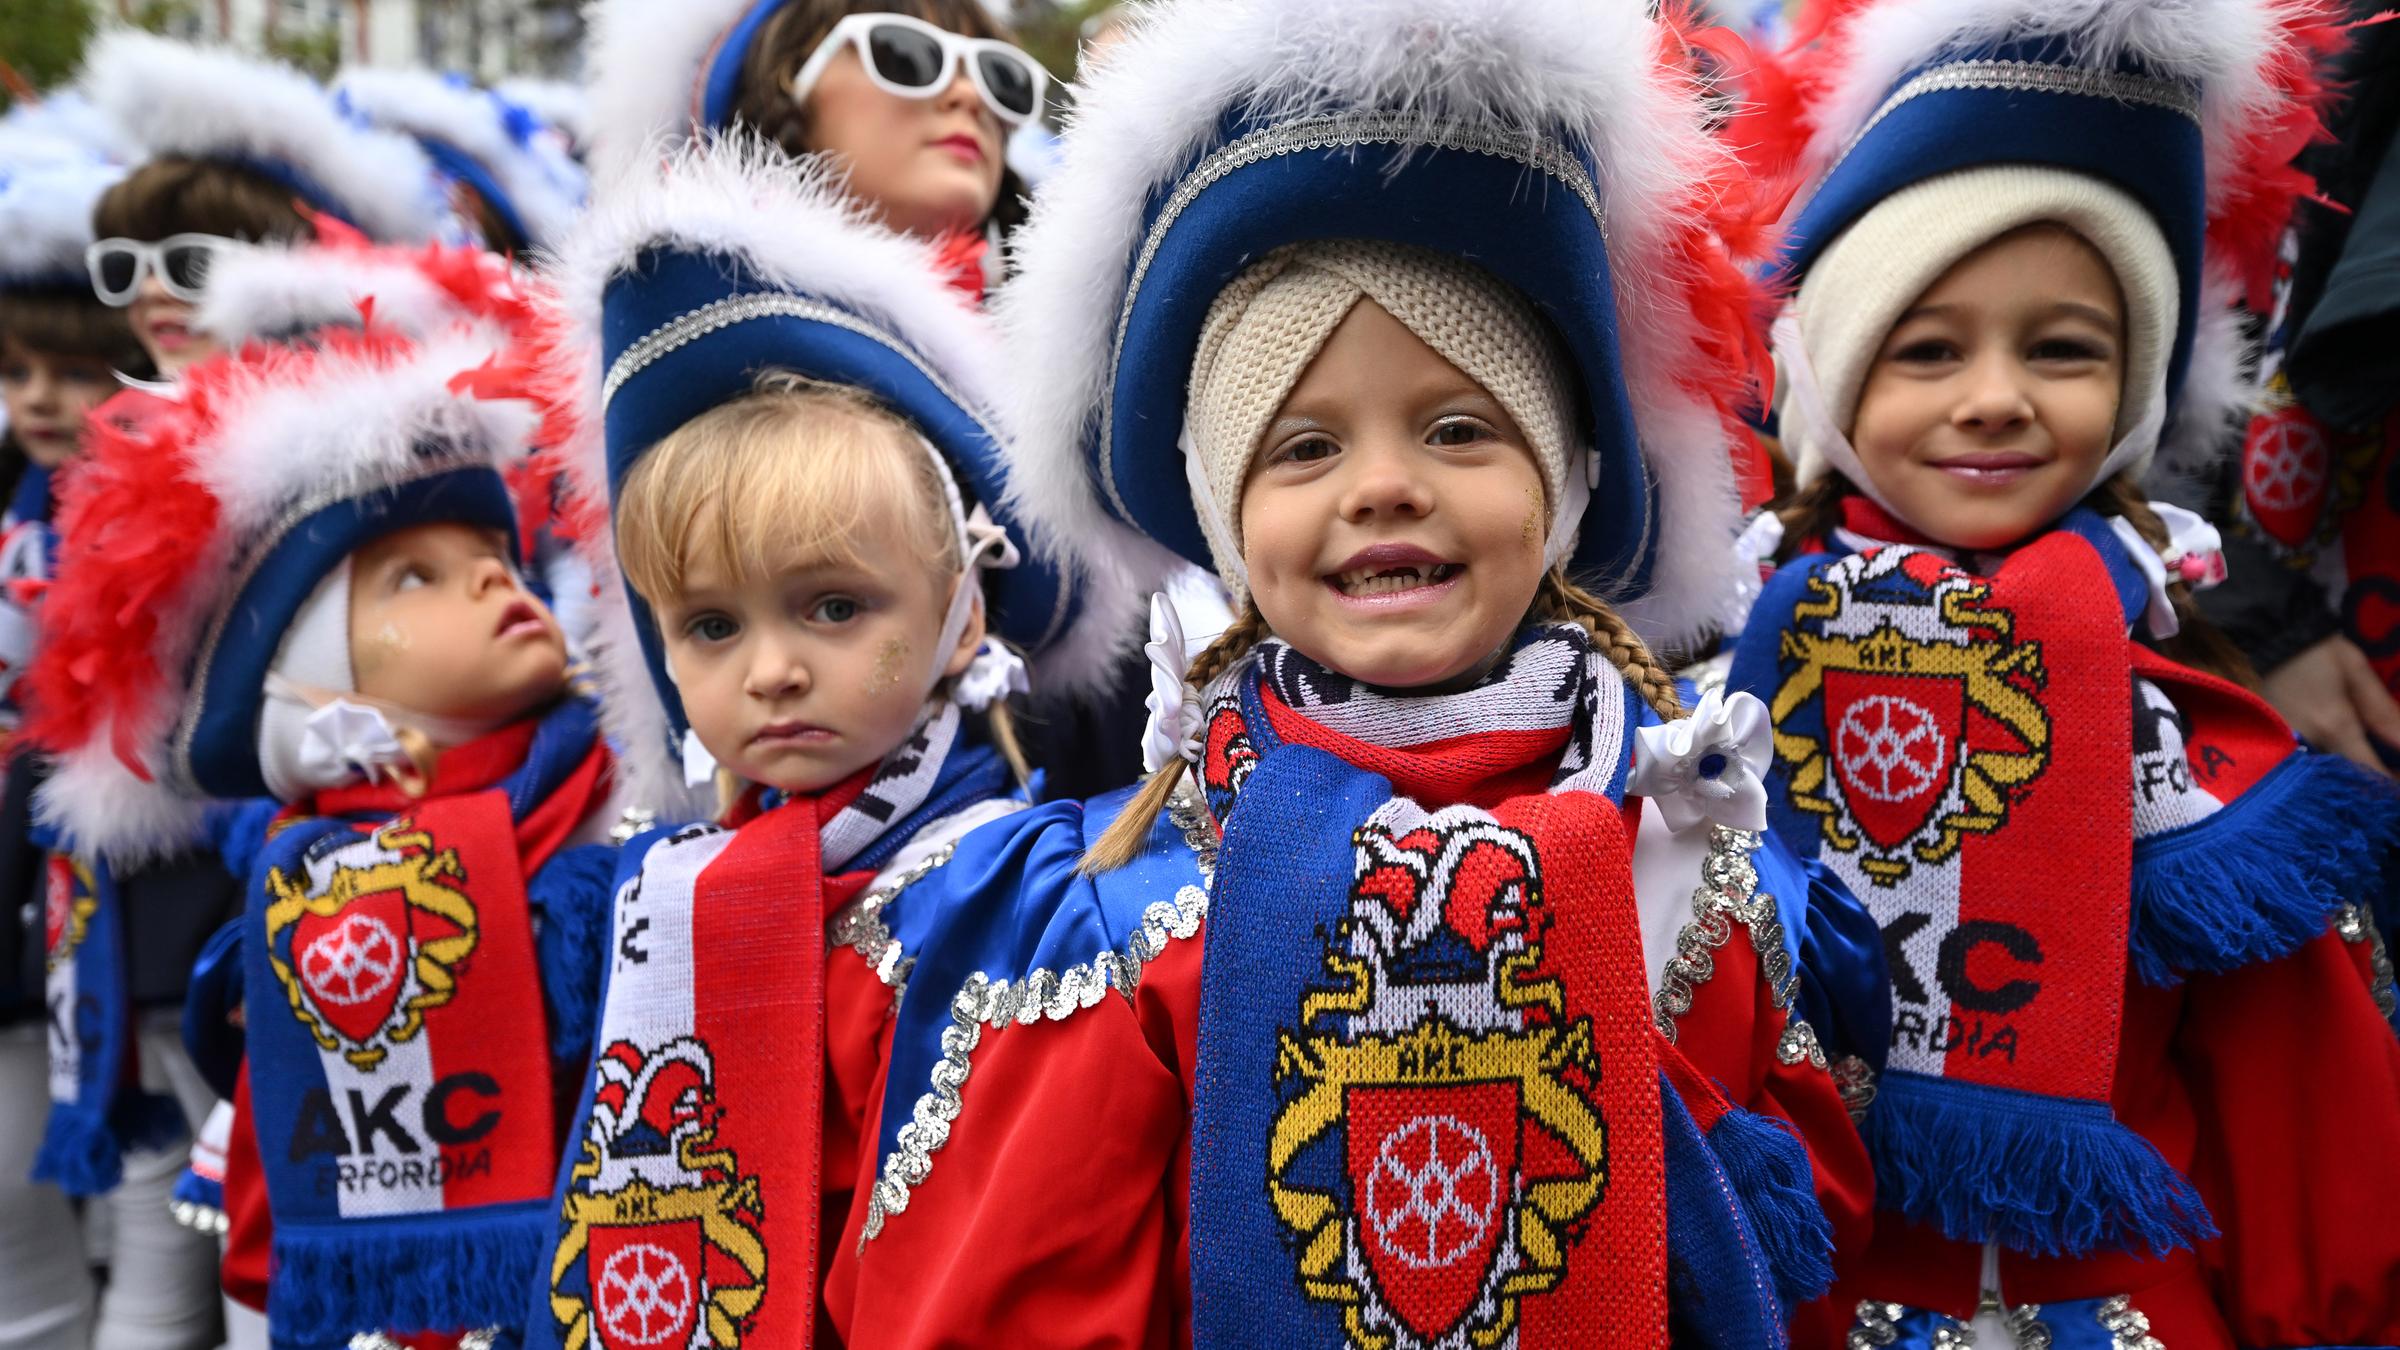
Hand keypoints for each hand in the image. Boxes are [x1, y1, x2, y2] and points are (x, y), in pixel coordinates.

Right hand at [2260, 634, 2399, 774]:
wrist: (2270, 637)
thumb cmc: (2319, 651)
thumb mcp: (2357, 672)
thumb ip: (2383, 713)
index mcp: (2335, 725)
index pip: (2369, 771)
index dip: (2390, 785)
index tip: (2398, 787)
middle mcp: (2309, 742)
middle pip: (2344, 780)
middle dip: (2367, 784)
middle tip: (2385, 775)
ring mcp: (2286, 744)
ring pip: (2321, 775)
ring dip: (2343, 778)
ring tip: (2361, 768)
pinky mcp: (2274, 741)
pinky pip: (2303, 765)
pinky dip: (2322, 770)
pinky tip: (2333, 761)